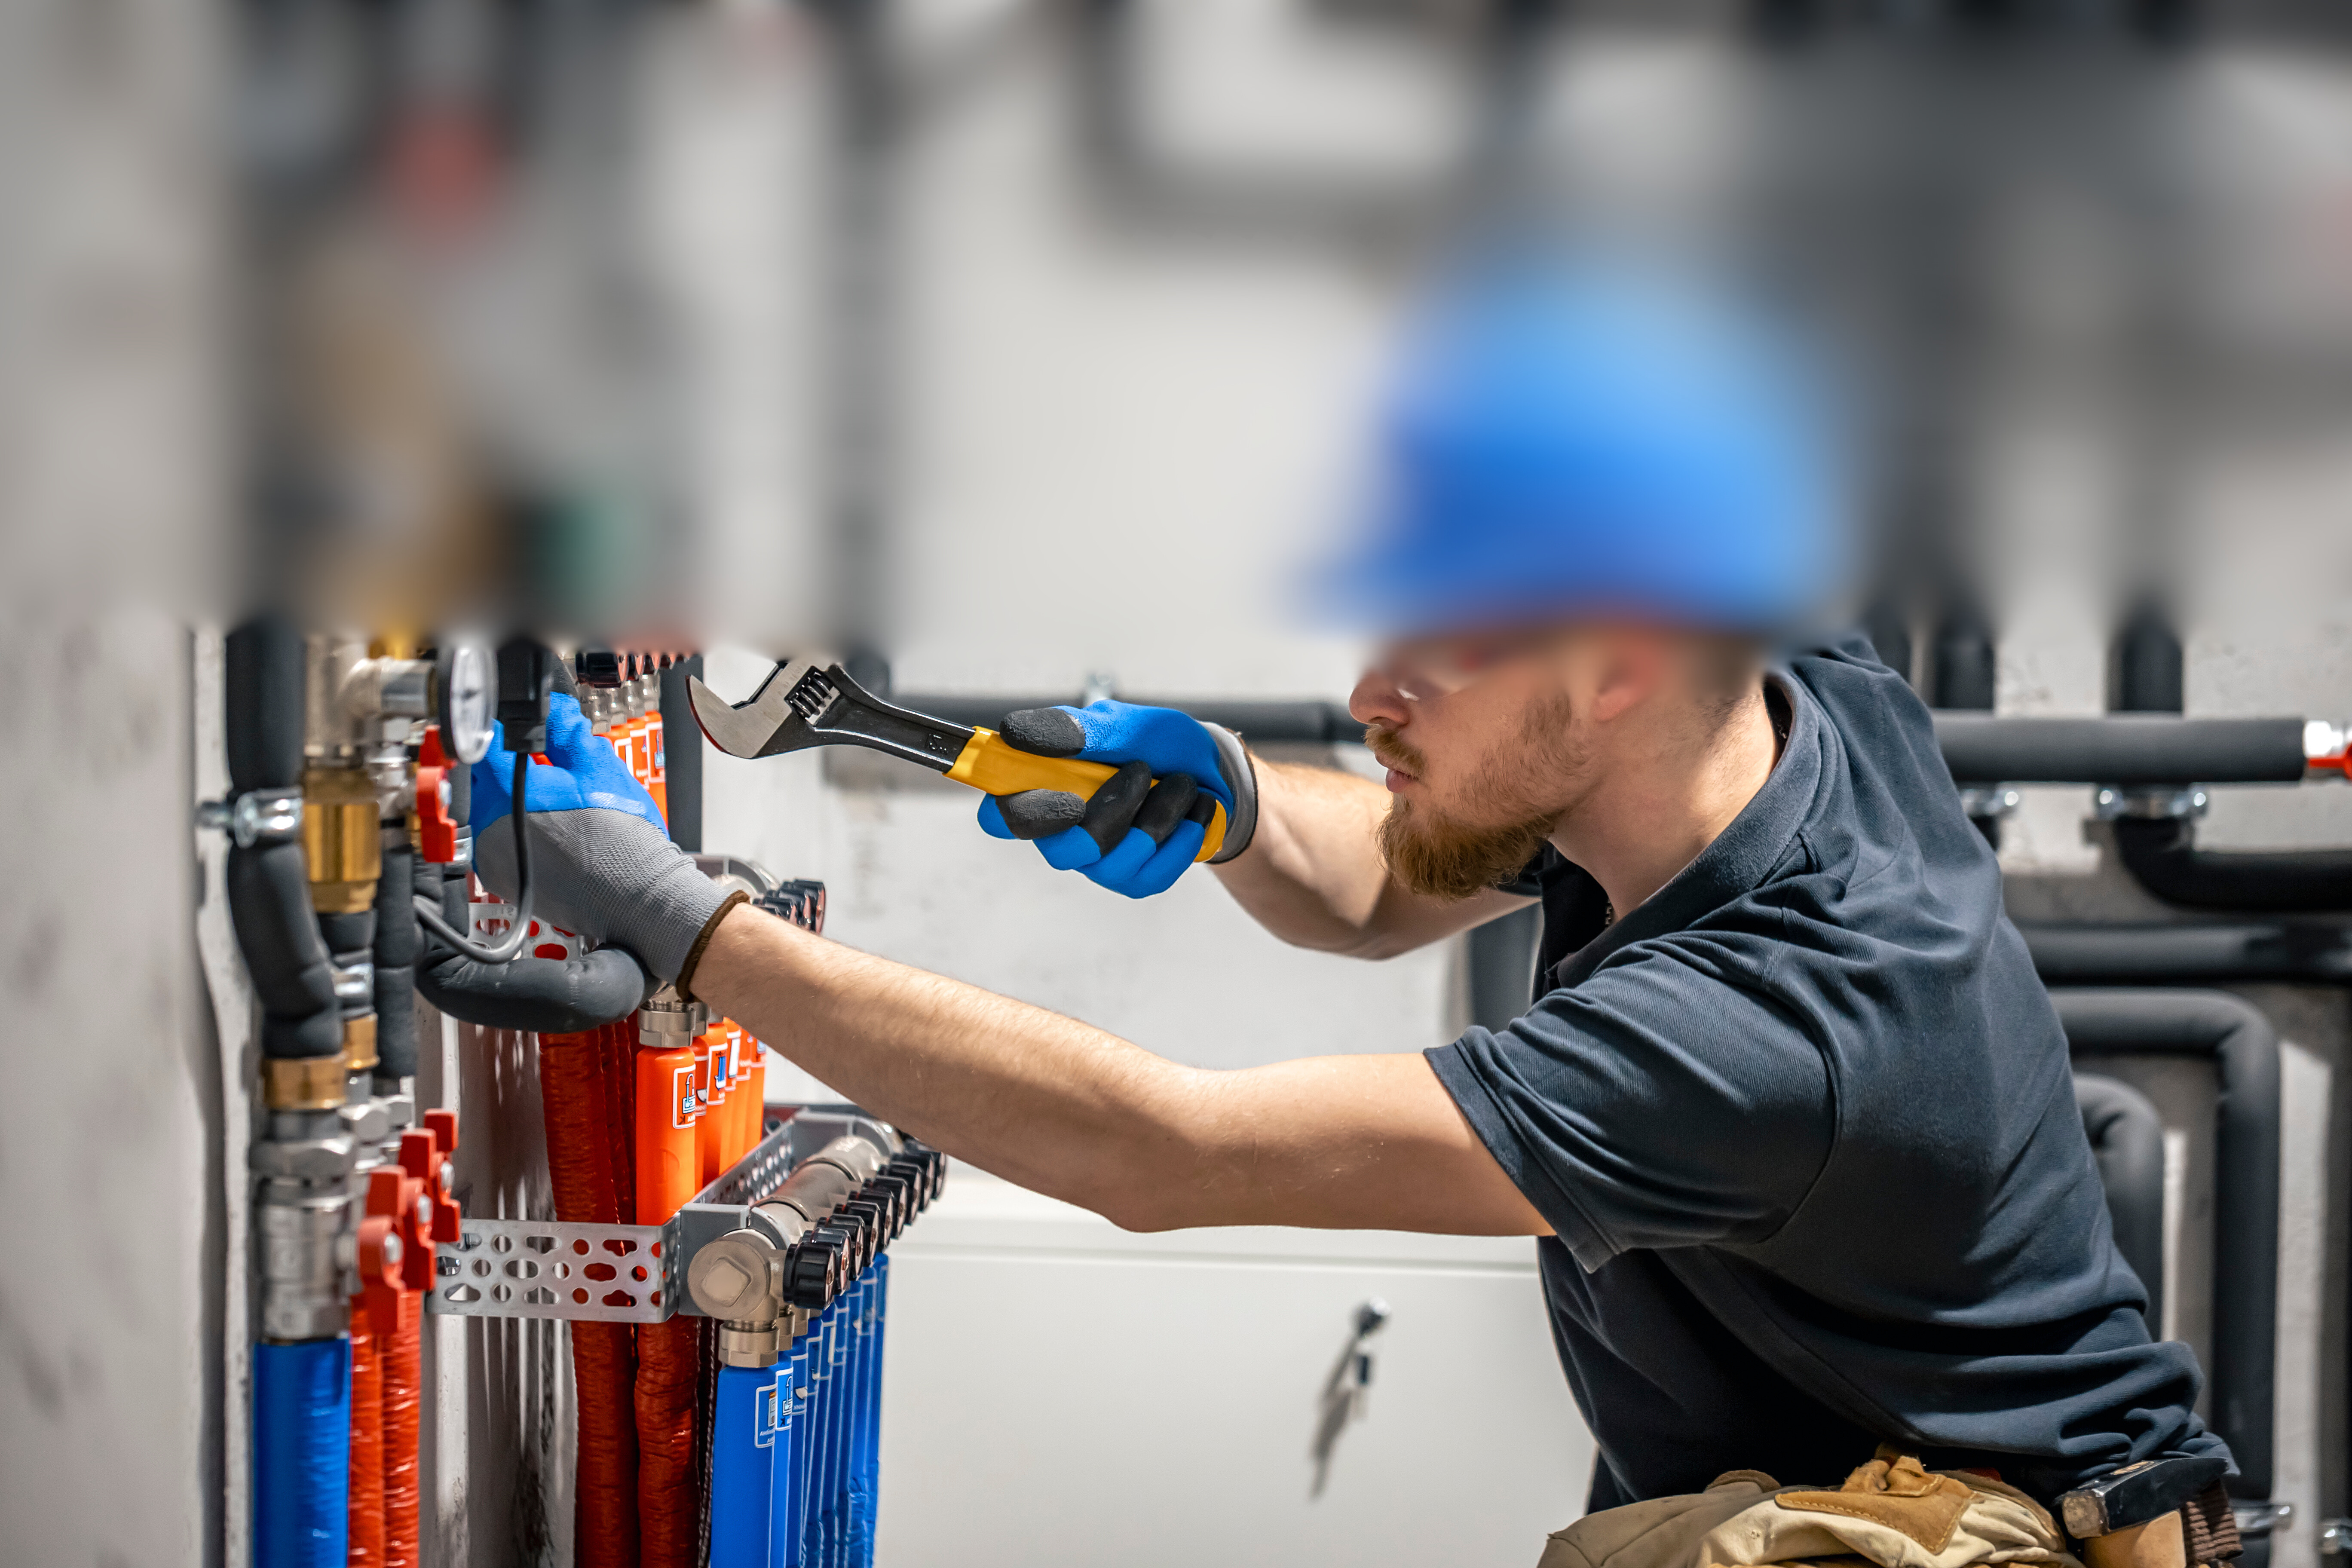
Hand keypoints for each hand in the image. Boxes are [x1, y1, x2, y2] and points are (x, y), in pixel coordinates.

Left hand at [471, 692, 727, 980]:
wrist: (634, 897)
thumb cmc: (622, 839)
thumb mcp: (600, 768)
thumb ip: (568, 731)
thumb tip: (553, 709)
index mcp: (507, 791)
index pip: (485, 743)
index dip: (501, 729)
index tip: (513, 725)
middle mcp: (487, 826)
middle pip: (481, 779)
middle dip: (505, 767)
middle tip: (541, 765)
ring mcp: (491, 857)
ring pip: (487, 811)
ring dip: (508, 800)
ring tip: (549, 802)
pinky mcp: (501, 880)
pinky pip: (495, 843)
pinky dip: (512, 831)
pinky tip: (547, 832)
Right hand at [976, 700, 1256, 897]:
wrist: (1211, 770)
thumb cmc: (1153, 742)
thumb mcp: (1119, 724)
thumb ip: (1070, 730)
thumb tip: (1012, 732)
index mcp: (1043, 791)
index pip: (999, 817)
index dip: (1014, 813)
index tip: (1063, 793)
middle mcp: (1062, 834)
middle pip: (1061, 851)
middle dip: (1110, 811)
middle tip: (1141, 769)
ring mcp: (1097, 863)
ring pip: (1113, 861)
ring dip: (1158, 814)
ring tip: (1181, 782)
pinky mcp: (1135, 881)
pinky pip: (1151, 874)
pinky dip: (1181, 837)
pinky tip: (1193, 811)